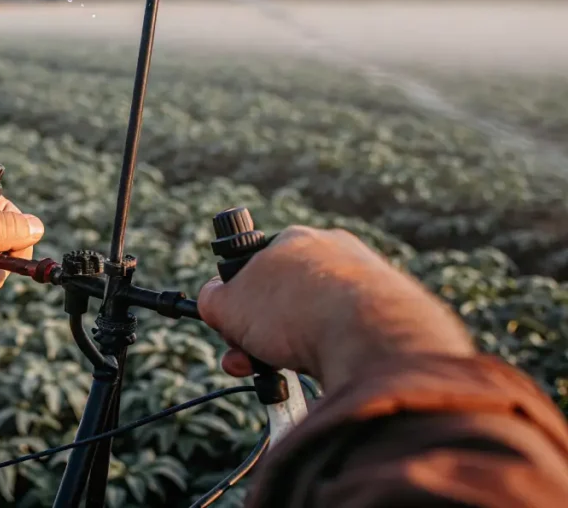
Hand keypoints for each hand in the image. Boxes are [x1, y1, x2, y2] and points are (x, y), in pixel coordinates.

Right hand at [197, 226, 475, 390]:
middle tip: (251, 360)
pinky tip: (327, 368)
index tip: (232, 330)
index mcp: (292, 239)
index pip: (254, 270)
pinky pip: (352, 335)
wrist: (371, 336)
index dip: (237, 305)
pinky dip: (335, 353)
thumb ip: (213, 301)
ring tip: (287, 369)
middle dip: (262, 333)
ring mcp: (369, 280)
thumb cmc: (295, 312)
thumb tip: (211, 301)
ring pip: (318, 318)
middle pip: (286, 298)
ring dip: (295, 346)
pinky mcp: (397, 313)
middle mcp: (333, 252)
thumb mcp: (229, 305)